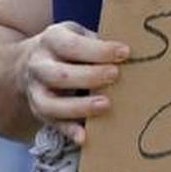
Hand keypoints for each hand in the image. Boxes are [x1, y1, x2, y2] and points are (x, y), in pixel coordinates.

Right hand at [20, 21, 129, 144]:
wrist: (32, 62)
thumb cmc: (69, 47)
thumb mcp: (80, 34)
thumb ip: (99, 42)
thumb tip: (138, 50)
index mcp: (52, 39)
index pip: (72, 45)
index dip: (98, 50)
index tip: (125, 52)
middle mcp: (38, 65)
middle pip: (59, 75)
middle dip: (89, 76)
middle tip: (116, 76)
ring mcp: (35, 91)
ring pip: (51, 104)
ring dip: (79, 106)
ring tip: (107, 105)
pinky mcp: (39, 112)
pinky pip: (53, 125)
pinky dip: (69, 131)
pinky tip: (85, 137)